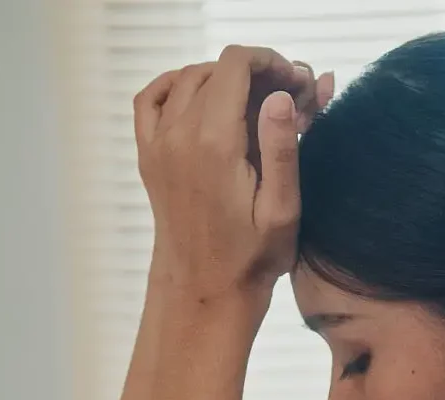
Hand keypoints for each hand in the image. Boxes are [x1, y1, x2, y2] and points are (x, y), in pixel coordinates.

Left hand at [134, 46, 334, 305]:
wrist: (203, 292)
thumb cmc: (250, 259)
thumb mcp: (282, 209)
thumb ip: (282, 148)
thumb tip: (281, 96)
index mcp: (214, 143)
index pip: (236, 65)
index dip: (270, 62)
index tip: (295, 83)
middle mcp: (179, 135)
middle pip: (216, 69)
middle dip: (255, 73)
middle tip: (288, 100)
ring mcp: (158, 144)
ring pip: (188, 78)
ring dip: (224, 79)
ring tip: (256, 105)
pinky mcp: (149, 156)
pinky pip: (152, 99)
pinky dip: (177, 86)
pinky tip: (203, 98)